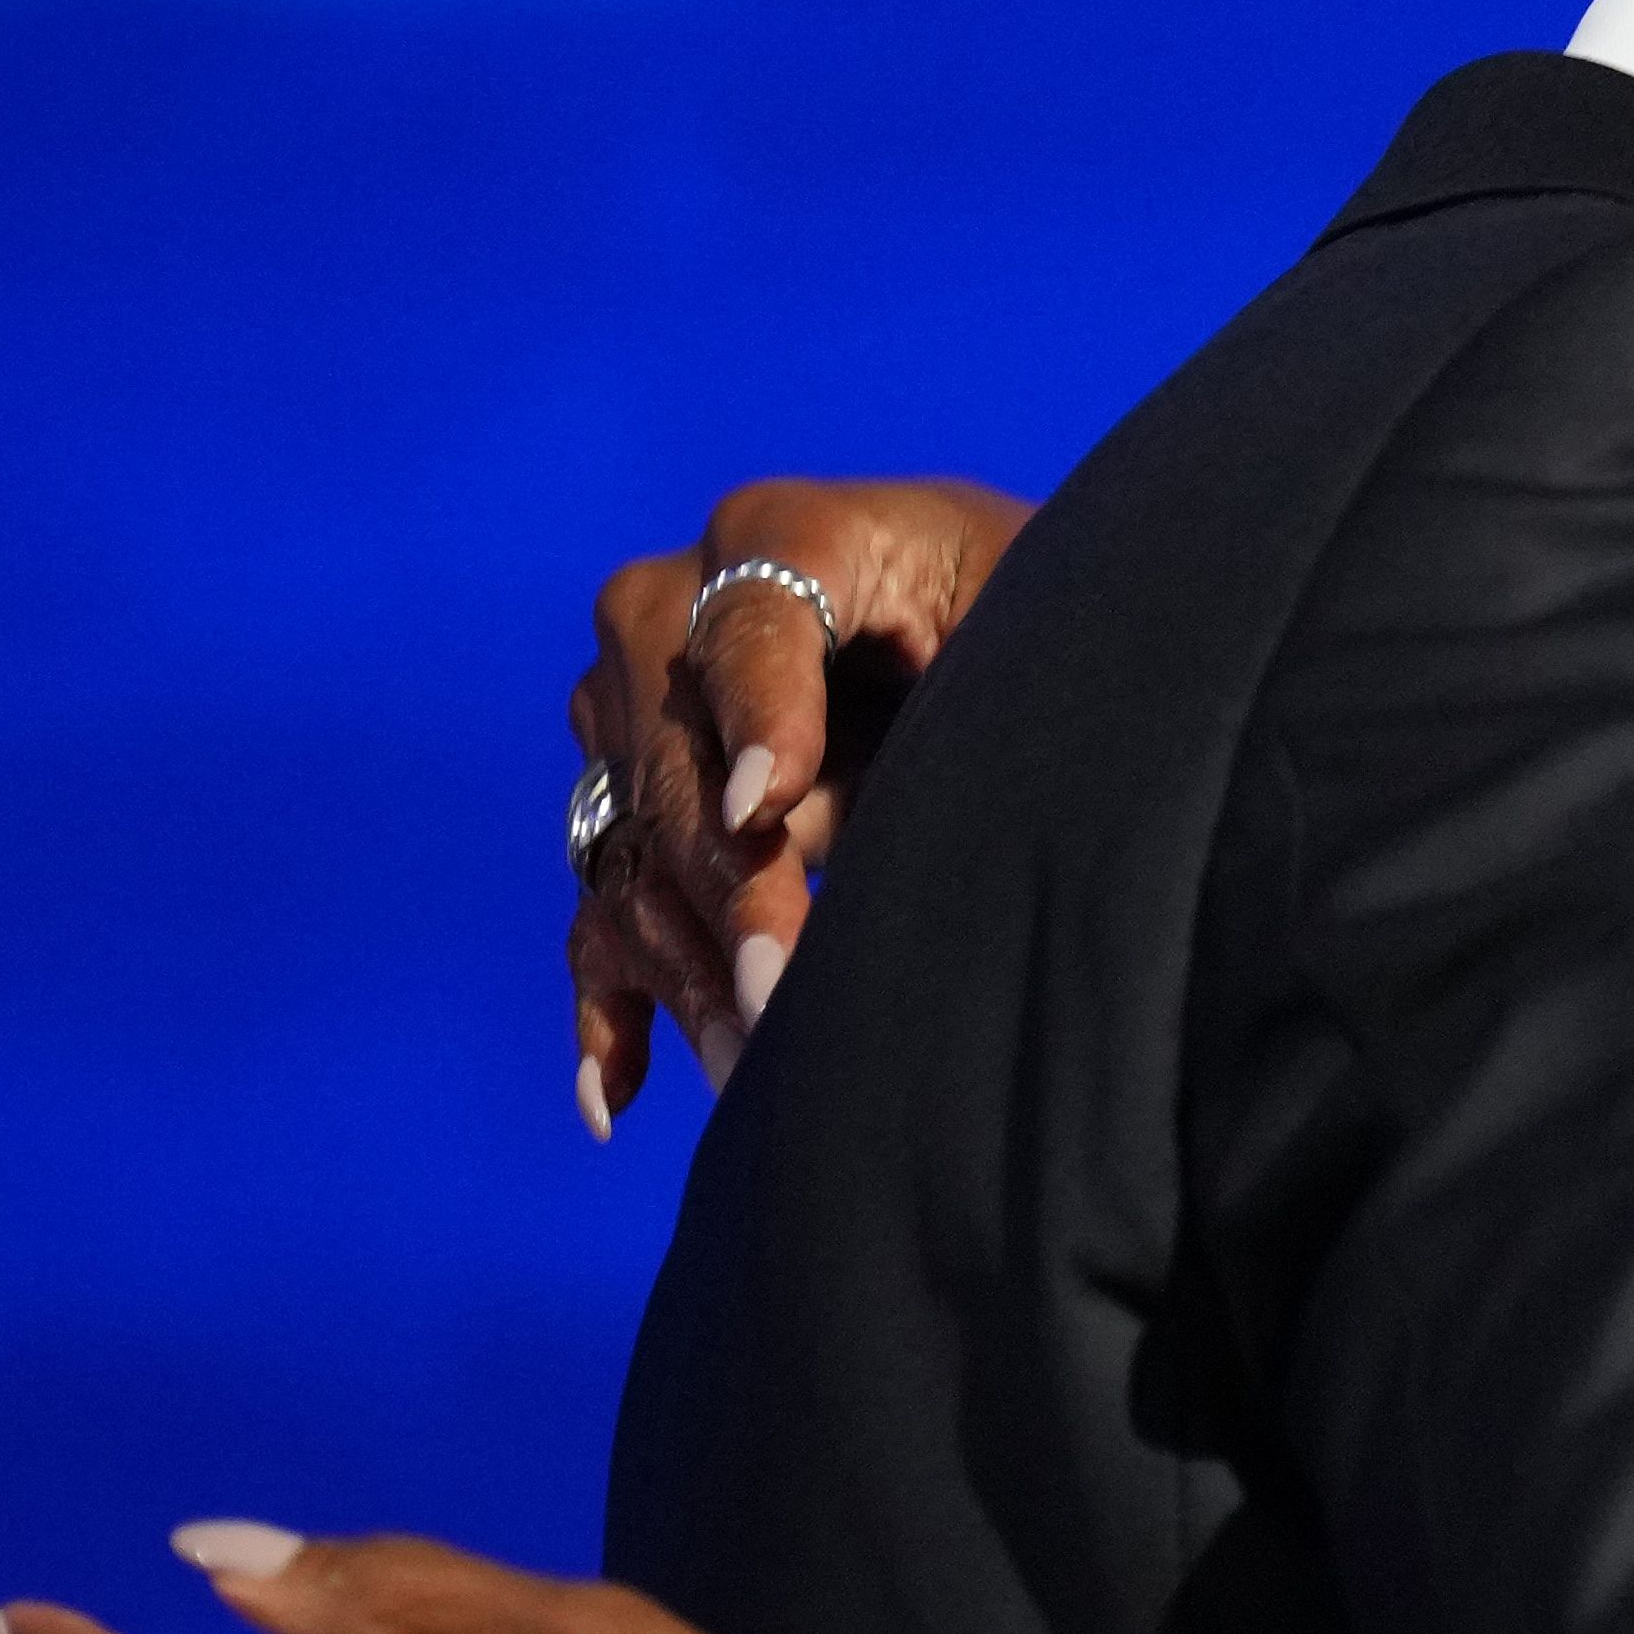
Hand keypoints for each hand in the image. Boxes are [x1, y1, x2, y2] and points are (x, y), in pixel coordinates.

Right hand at [572, 476, 1029, 1135]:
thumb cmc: (1034, 617)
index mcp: (793, 535)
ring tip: (755, 1063)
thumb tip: (834, 824)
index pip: (750, 619)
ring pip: (632, 846)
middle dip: (727, 880)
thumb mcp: (1025, 623)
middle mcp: (678, 606)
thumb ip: (950, 690)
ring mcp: (636, 711)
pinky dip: (611, 1006)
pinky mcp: (629, 805)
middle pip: (672, 752)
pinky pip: (599, 910)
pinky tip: (620, 1098)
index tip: (766, 811)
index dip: (758, 712)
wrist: (999, 638)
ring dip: (685, 964)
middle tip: (778, 990)